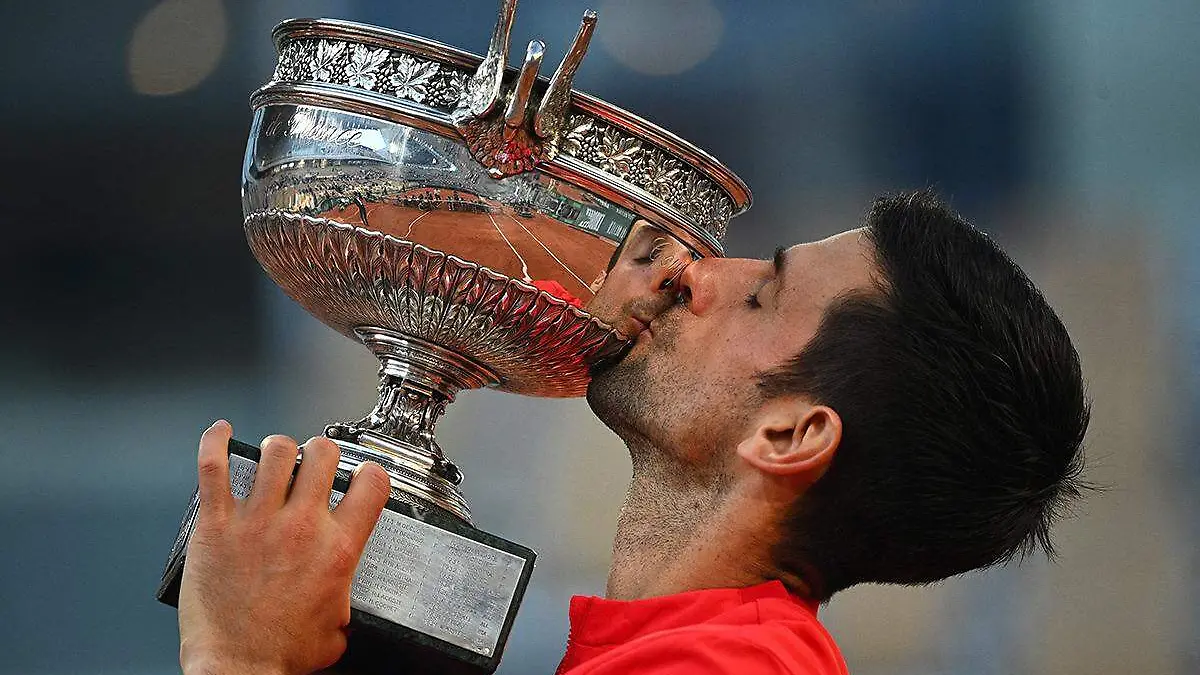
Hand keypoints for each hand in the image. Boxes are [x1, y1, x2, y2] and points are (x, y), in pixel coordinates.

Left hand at [178, 420, 391, 674]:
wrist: (238, 669)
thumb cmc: (282, 655)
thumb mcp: (339, 625)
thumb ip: (344, 592)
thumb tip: (341, 588)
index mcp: (338, 548)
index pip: (372, 482)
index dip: (369, 472)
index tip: (360, 475)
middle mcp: (301, 526)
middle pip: (322, 454)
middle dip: (321, 454)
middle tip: (314, 465)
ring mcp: (257, 520)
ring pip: (276, 450)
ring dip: (279, 449)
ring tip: (276, 457)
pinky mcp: (217, 524)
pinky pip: (213, 466)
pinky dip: (215, 441)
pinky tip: (220, 432)